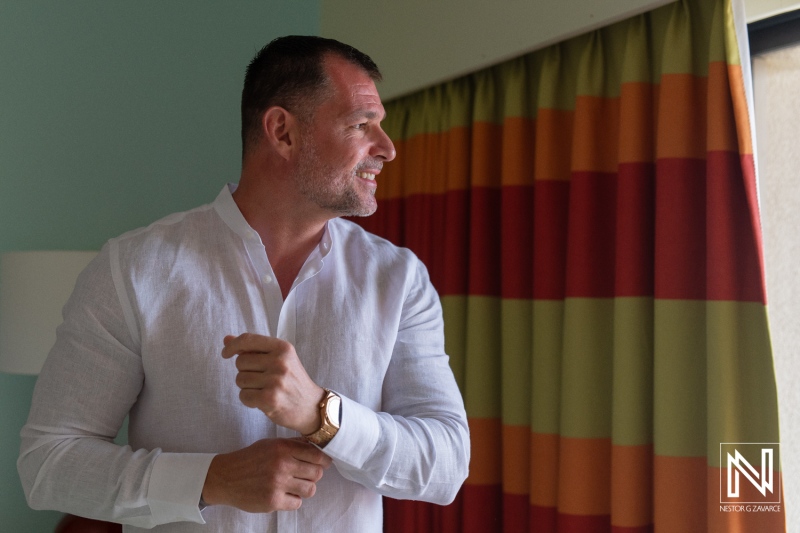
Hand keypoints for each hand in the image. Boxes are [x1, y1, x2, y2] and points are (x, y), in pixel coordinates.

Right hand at [201, 438, 331, 511]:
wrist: (226, 477)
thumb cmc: (250, 459)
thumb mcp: (270, 444)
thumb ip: (293, 444)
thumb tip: (316, 445)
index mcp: (283, 448)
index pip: (316, 455)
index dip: (324, 460)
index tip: (323, 463)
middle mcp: (282, 464)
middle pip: (316, 473)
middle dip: (313, 475)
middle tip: (305, 475)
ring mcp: (277, 484)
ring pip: (310, 489)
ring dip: (305, 488)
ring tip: (295, 485)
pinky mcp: (273, 501)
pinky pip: (297, 503)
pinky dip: (293, 500)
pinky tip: (284, 494)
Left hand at [222, 333, 323, 433]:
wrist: (311, 407)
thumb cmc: (292, 381)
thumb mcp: (279, 359)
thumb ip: (253, 349)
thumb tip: (227, 339)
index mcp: (283, 348)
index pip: (248, 339)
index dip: (232, 346)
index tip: (226, 353)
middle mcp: (280, 361)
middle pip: (240, 361)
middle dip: (245, 371)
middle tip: (262, 379)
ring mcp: (275, 380)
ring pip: (240, 379)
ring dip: (247, 387)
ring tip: (264, 390)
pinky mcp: (270, 399)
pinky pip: (243, 396)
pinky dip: (249, 400)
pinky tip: (263, 400)